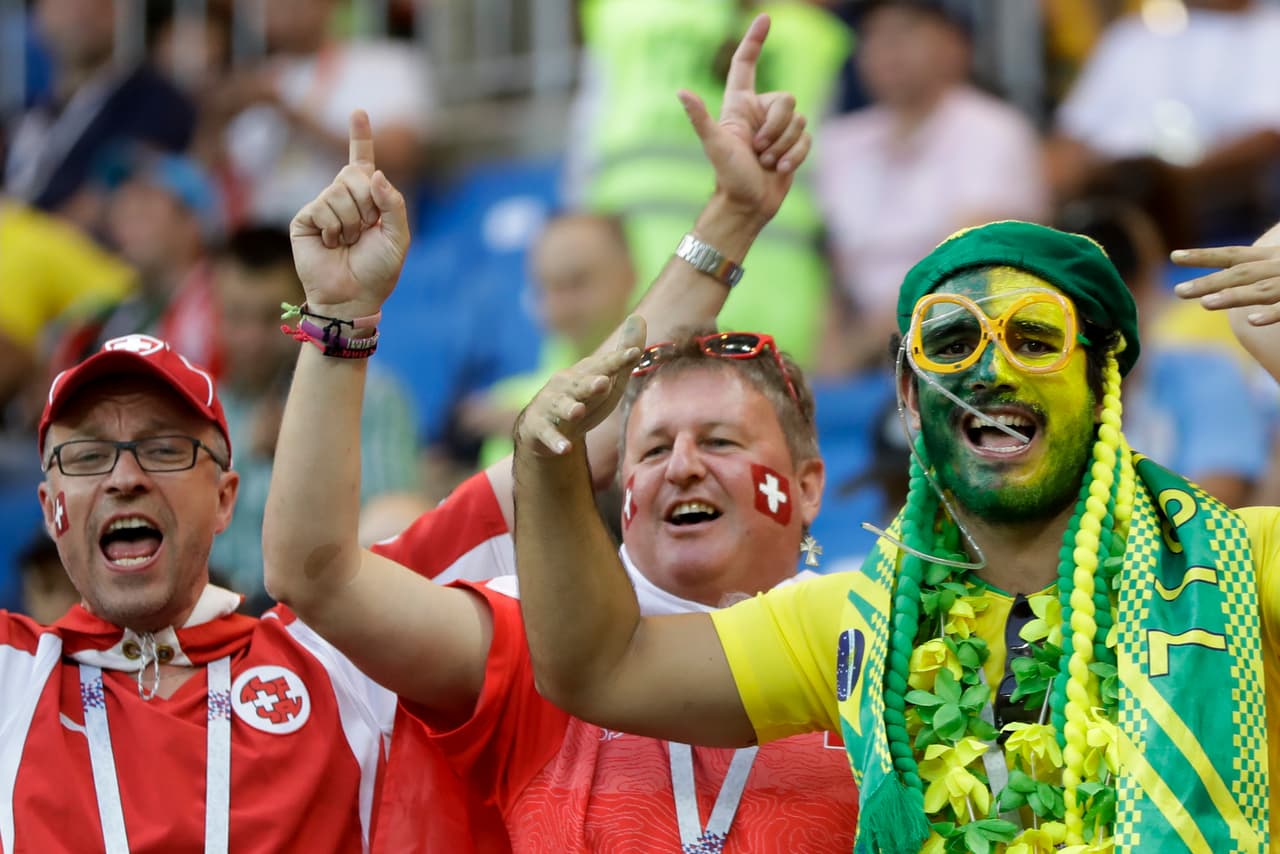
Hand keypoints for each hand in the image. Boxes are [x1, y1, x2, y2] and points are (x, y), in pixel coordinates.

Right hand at [289, 110, 409, 318]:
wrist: (353, 297)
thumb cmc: (378, 270)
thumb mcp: (398, 236)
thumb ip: (393, 203)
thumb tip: (373, 172)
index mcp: (368, 198)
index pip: (362, 160)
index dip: (360, 136)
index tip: (358, 111)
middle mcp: (343, 197)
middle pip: (354, 175)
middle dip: (367, 204)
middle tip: (364, 231)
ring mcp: (322, 206)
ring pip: (339, 192)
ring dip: (351, 222)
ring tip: (347, 242)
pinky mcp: (305, 218)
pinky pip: (323, 207)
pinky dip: (333, 228)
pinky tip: (331, 244)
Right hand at [516, 316, 646, 455]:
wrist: (545, 428)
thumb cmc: (584, 400)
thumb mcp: (608, 380)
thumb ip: (623, 355)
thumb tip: (639, 318)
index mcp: (584, 373)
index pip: (604, 366)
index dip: (618, 360)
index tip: (634, 354)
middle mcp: (566, 386)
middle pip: (580, 384)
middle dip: (590, 383)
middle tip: (603, 383)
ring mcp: (551, 406)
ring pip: (560, 406)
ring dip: (569, 408)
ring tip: (578, 410)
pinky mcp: (540, 428)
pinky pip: (549, 435)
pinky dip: (556, 441)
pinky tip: (565, 448)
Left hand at [679, 14, 810, 221]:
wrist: (747, 205)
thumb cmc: (728, 177)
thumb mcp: (714, 145)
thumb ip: (700, 118)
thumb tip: (681, 92)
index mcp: (739, 105)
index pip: (745, 65)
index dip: (754, 41)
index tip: (764, 18)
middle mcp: (760, 112)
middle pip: (786, 98)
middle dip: (776, 127)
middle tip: (758, 150)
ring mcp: (777, 129)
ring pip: (799, 120)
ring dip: (783, 145)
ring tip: (766, 162)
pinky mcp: (793, 145)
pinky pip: (807, 138)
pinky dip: (795, 155)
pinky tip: (781, 169)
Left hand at [1172, 245, 1279, 324]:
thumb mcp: (1279, 266)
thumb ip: (1260, 271)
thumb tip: (1231, 281)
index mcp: (1273, 257)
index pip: (1233, 255)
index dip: (1204, 256)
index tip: (1174, 256)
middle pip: (1242, 273)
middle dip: (1209, 282)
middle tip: (1178, 291)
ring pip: (1263, 290)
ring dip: (1233, 295)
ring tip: (1204, 303)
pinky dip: (1272, 314)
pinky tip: (1251, 321)